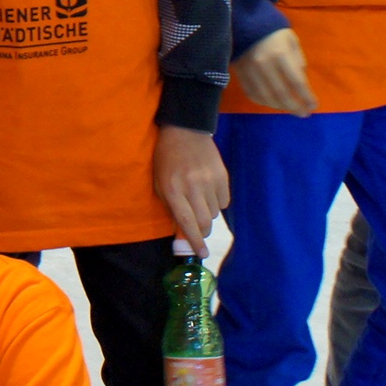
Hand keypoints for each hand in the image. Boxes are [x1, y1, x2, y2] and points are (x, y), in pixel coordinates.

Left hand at [152, 125, 227, 252]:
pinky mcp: (223, 176)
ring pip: (214, 213)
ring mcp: (210, 181)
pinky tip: (208, 190)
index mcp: (173, 189)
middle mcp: (192, 187)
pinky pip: (224, 202)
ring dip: (207, 214)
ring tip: (198, 199)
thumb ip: (171, 209)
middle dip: (202, 232)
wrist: (184, 130)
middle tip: (198, 230)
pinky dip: (217, 202)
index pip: (187, 222)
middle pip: (204, 222)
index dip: (195, 241)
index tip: (202, 254)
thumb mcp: (160, 184)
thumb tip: (183, 235)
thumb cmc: (166, 160)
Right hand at [232, 28, 318, 116]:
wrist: (244, 22)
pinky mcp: (240, 73)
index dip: (307, 96)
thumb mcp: (292, 41)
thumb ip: (298, 61)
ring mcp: (250, 70)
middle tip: (304, 113)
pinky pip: (251, 94)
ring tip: (290, 110)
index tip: (314, 105)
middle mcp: (264, 64)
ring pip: (266, 97)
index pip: (297, 81)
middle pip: (281, 93)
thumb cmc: (273, 32)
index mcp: (280, 53)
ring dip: (280, 107)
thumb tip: (301, 82)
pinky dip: (263, 102)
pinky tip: (272, 103)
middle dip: (295, 106)